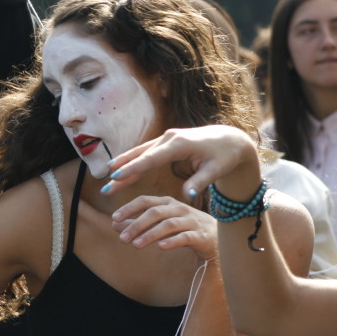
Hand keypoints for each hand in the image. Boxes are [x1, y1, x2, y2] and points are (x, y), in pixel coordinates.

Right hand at [102, 125, 258, 200]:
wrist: (230, 140)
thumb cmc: (224, 157)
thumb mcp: (215, 171)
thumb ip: (199, 182)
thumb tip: (188, 197)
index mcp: (179, 145)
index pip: (151, 159)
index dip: (133, 168)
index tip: (116, 176)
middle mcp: (169, 138)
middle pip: (140, 156)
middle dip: (122, 171)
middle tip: (106, 186)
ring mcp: (166, 139)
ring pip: (140, 153)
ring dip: (124, 165)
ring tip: (107, 178)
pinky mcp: (166, 142)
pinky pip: (146, 153)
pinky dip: (133, 161)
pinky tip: (121, 169)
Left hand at [112, 195, 217, 260]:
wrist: (216, 238)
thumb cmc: (184, 228)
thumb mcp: (160, 224)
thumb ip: (138, 223)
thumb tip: (114, 224)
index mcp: (168, 203)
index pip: (146, 201)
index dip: (129, 208)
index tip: (115, 218)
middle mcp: (179, 208)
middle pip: (155, 213)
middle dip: (137, 225)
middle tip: (122, 238)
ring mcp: (191, 221)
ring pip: (168, 225)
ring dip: (150, 234)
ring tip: (136, 245)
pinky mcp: (201, 235)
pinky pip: (185, 237)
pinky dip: (172, 241)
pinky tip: (160, 247)